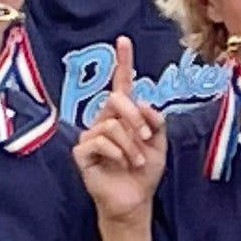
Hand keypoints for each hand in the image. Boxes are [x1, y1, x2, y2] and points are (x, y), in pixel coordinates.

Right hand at [71, 38, 163, 225]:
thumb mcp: (158, 143)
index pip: (121, 84)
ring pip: (111, 124)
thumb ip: (154, 119)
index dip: (123, 62)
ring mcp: (90, 135)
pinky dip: (117, 154)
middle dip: (135, 118)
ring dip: (131, 145)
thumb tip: (142, 103)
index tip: (123, 40)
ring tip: (136, 161)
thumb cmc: (144, 172)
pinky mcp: (81, 151)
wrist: (135, 200)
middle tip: (146, 138)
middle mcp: (104, 119)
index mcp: (123, 115)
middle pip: (116, 99)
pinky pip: (99, 141)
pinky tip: (121, 165)